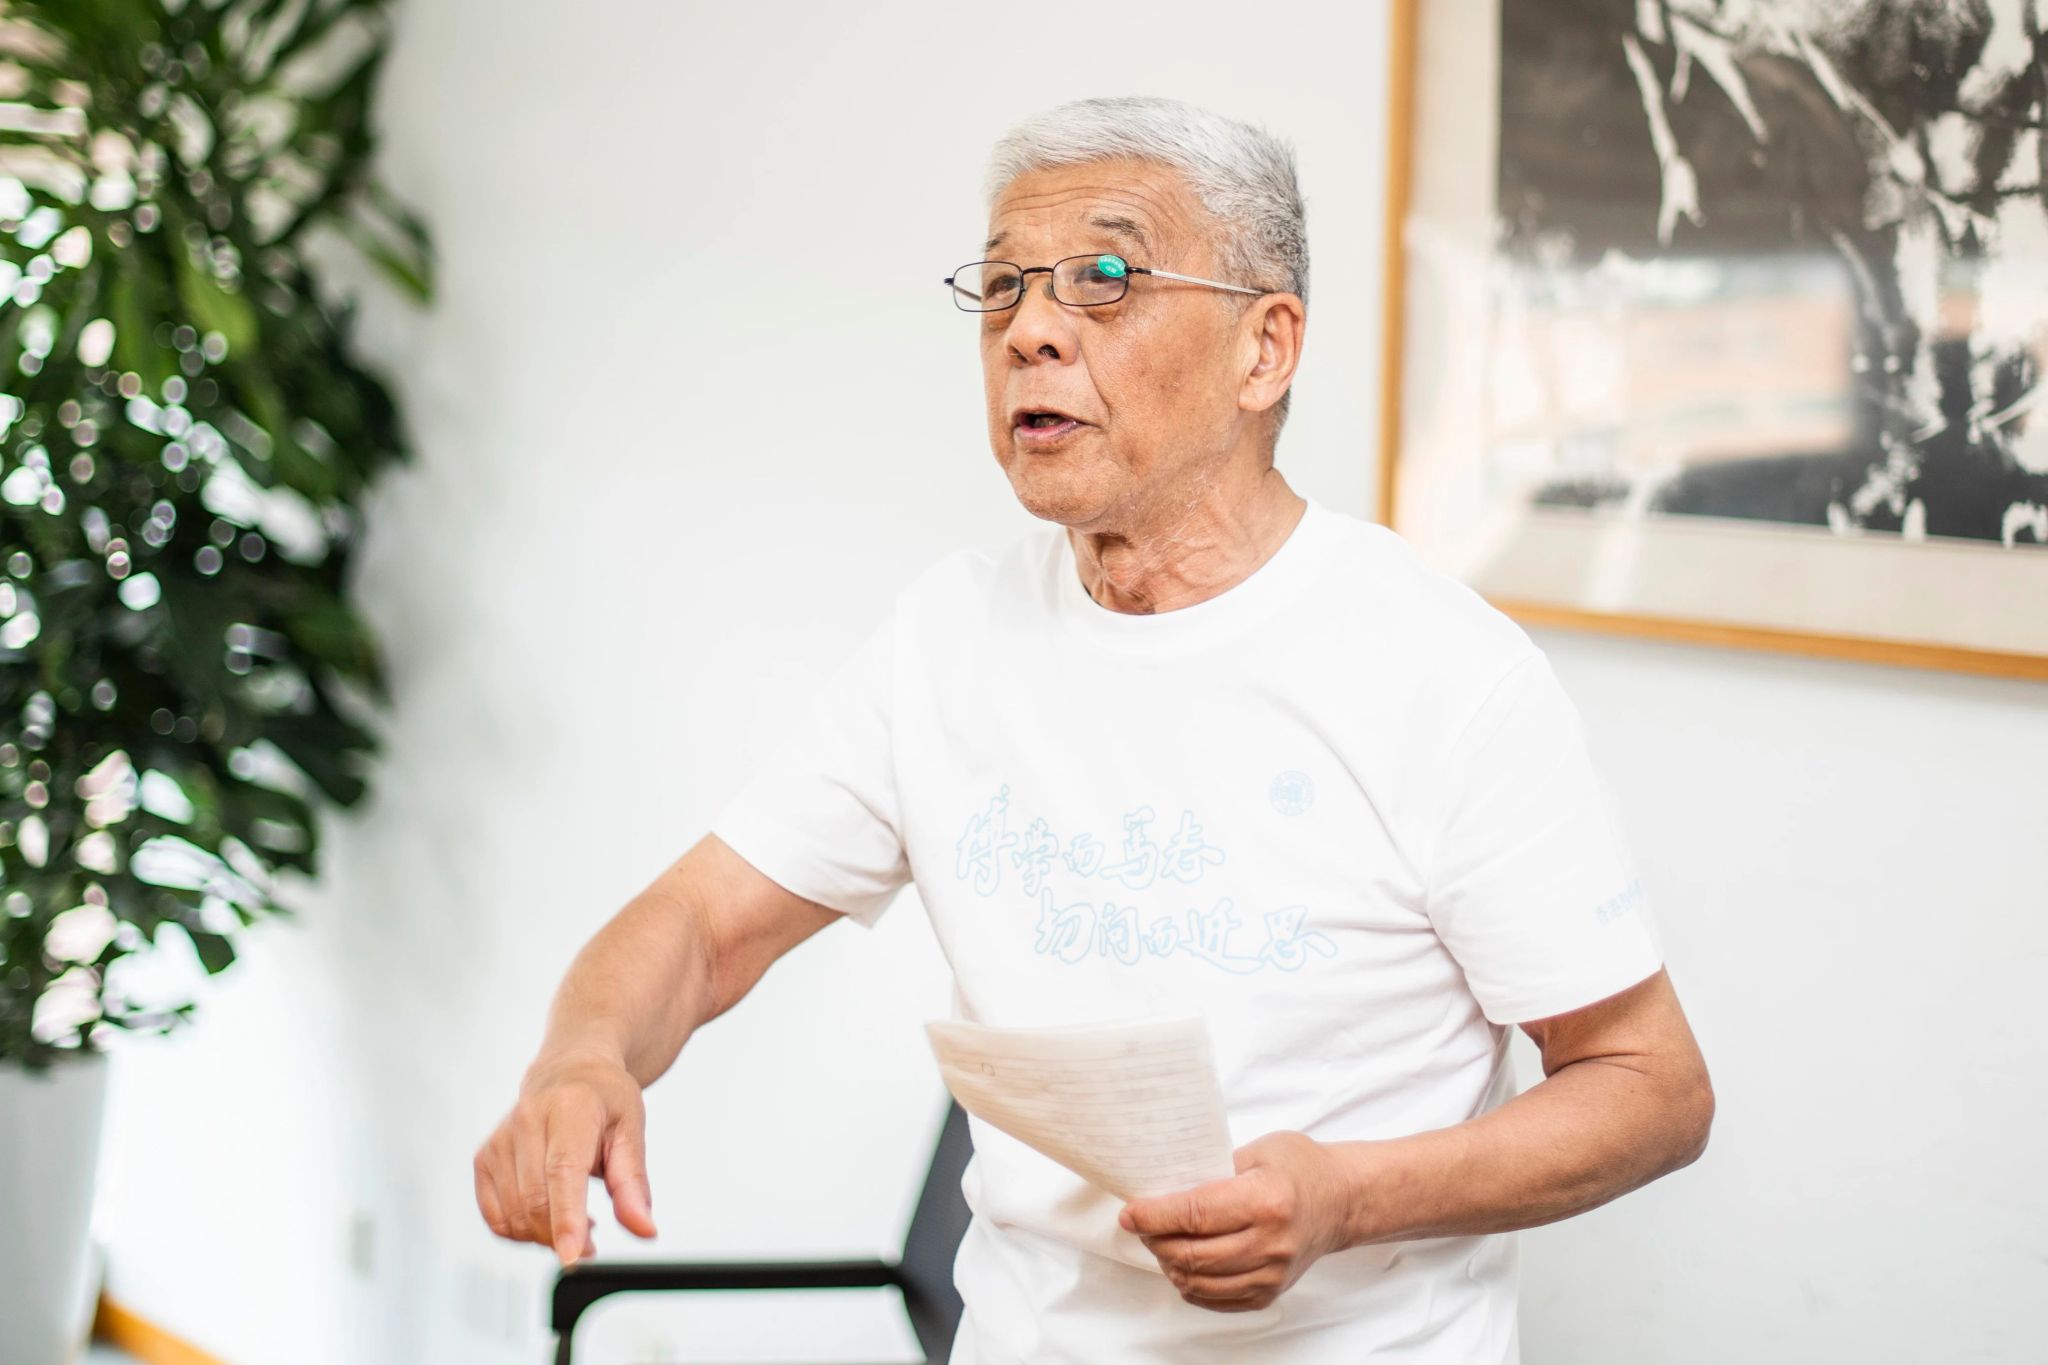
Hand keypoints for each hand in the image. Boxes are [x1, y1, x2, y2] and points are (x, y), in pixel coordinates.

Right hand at [473, 1049, 658, 1266]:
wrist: (568, 1072)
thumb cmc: (604, 1100)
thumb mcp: (632, 1131)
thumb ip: (633, 1184)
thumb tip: (644, 1229)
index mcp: (569, 1108)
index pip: (562, 1171)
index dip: (567, 1218)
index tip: (573, 1255)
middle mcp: (526, 1121)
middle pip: (536, 1201)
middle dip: (564, 1237)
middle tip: (591, 1245)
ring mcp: (499, 1140)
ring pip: (513, 1215)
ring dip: (544, 1237)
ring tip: (575, 1221)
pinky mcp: (484, 1159)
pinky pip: (496, 1217)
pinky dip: (521, 1232)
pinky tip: (547, 1217)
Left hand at [1118, 1131, 1349, 1311]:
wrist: (1342, 1200)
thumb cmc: (1300, 1167)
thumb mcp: (1257, 1151)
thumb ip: (1213, 1170)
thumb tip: (1164, 1189)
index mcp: (1266, 1201)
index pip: (1195, 1214)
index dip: (1154, 1215)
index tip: (1130, 1212)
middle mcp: (1271, 1243)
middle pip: (1191, 1253)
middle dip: (1154, 1239)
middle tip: (1141, 1223)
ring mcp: (1272, 1274)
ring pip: (1198, 1281)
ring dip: (1169, 1263)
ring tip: (1161, 1241)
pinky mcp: (1270, 1292)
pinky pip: (1216, 1299)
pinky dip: (1191, 1284)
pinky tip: (1184, 1263)